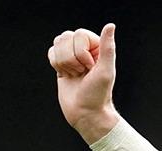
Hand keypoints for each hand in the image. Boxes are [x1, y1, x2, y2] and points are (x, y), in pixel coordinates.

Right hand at [47, 24, 119, 142]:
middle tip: (81, 73)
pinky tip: (66, 76)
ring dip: (64, 63)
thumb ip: (107, 47)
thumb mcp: (105, 70)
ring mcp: (72, 56)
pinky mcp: (61, 64)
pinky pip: (51, 53)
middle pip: (66, 37)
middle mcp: (84, 49)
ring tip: (75, 75)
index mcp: (97, 48)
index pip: (79, 34)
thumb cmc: (97, 94)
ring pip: (57, 44)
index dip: (81, 52)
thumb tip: (110, 25)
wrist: (85, 113)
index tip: (89, 68)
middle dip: (71, 58)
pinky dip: (56, 65)